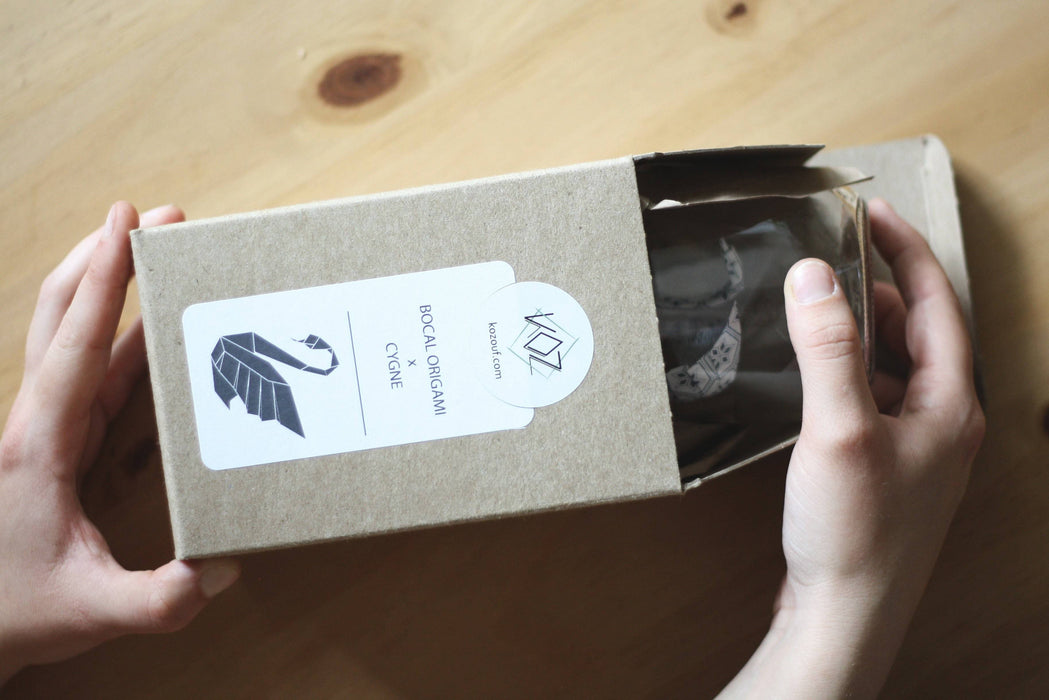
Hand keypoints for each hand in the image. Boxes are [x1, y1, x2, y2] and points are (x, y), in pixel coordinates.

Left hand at [0, 203, 239, 683]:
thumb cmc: (17, 613)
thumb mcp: (91, 613)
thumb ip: (159, 600)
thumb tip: (221, 568)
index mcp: (40, 446)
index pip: (76, 346)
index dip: (103, 282)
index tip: (124, 224)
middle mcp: (37, 422)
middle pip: (60, 313)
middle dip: (104, 256)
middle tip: (152, 217)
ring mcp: (46, 426)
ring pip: (73, 333)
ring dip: (112, 286)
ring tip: (156, 249)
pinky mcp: (59, 439)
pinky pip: (92, 368)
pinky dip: (121, 333)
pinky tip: (153, 326)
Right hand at [720, 199, 984, 697]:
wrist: (845, 614)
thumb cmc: (854, 533)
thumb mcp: (838, 428)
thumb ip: (828, 348)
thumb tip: (814, 276)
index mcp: (951, 403)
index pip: (936, 303)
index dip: (904, 250)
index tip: (871, 214)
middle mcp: (943, 421)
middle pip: (919, 331)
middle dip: (880, 288)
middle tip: (835, 256)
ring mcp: (917, 446)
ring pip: (895, 365)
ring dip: (861, 330)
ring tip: (819, 306)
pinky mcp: (885, 467)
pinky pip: (874, 397)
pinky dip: (848, 370)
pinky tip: (815, 373)